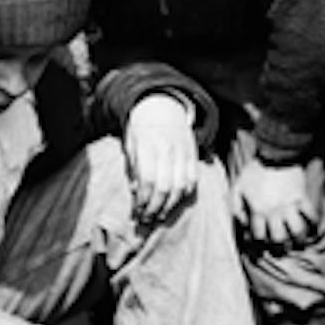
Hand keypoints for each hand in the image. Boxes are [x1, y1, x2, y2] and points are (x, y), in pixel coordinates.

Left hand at [124, 94, 199, 224]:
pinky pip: (192, 179)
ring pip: (181, 186)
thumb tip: (137, 193)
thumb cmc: (141, 129)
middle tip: (147, 219)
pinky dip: (184, 194)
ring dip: (170, 205)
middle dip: (155, 208)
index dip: (143, 199)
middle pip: (165, 187)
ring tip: (160, 215)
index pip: (148, 179)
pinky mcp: (193, 154)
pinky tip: (174, 201)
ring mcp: (183, 152)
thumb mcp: (131, 145)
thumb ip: (134, 168)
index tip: (137, 210)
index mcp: (148, 146)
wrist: (163, 106)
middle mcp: (168, 149)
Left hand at [231, 157, 324, 248]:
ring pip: (297, 231)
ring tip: (298, 240)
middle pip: (279, 238)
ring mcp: (289, 205)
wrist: (274, 153)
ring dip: (298, 238)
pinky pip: (311, 215)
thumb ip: (235, 206)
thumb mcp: (237, 186)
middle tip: (281, 246)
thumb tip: (242, 222)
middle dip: (280, 245)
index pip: (259, 235)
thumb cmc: (254, 170)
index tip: (262, 241)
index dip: (259, 242)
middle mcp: (274, 212)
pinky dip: (312, 222)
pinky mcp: (302, 197)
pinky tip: (311, 224)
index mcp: (258, 210)